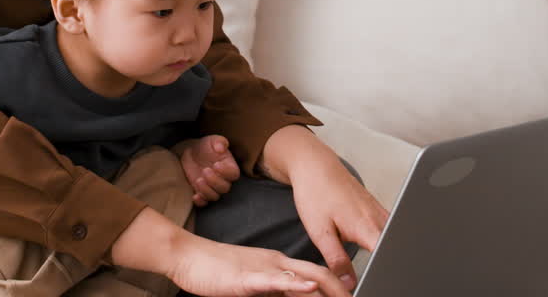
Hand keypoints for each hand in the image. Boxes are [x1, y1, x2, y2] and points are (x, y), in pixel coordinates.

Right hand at [112, 207, 350, 296]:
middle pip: (319, 273)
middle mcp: (276, 263)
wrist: (188, 255)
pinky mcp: (246, 278)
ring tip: (346, 295)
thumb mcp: (253, 280)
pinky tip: (307, 285)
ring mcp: (262, 268)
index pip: (317, 272)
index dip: (340, 284)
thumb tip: (300, 292)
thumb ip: (277, 285)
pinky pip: (273, 280)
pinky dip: (293, 283)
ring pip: (301, 277)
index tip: (355, 292)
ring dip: (326, 288)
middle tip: (360, 295)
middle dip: (342, 288)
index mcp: (279, 263)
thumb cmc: (217, 270)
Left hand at [177, 135, 241, 206]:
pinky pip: (204, 202)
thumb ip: (219, 141)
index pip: (234, 174)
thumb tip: (221, 148)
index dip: (226, 172)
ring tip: (198, 180)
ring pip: (215, 196)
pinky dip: (200, 202)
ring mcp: (212, 187)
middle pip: (225, 188)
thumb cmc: (205, 146)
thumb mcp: (211, 140)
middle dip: (215, 181)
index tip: (216, 165)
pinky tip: (194, 195)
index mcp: (229, 166)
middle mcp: (223, 179)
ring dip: (207, 191)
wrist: (191, 153)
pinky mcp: (202, 193)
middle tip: (205, 171)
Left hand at [260, 126, 387, 292]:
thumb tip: (348, 283)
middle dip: (385, 264)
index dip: (384, 271)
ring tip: (368, 255)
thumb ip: (336, 259)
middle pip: (394, 249)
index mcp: (366, 227)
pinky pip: (388, 228)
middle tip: (367, 268)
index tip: (375, 278)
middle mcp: (379, 218)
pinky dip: (383, 240)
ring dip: (386, 251)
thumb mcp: (320, 232)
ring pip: (392, 238)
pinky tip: (371, 243)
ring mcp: (380, 211)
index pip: (388, 256)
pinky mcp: (377, 208)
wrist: (314, 165)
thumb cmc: (315, 193)